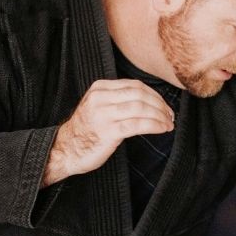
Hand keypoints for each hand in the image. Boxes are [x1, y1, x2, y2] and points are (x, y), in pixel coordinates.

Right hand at [42, 79, 174, 186]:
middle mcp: (101, 98)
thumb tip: (150, 101)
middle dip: (160, 105)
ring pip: (141, 108)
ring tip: (168, 124)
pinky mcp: (108, 131)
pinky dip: (154, 125)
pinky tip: (162, 129)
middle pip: (141, 95)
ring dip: (160, 116)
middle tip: (170, 116)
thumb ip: (118, 99)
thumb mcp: (98, 106)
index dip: (155, 95)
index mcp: (100, 88)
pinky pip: (138, 124)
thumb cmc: (86, 130)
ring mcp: (104, 114)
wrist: (65, 150)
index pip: (135, 86)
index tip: (165, 106)